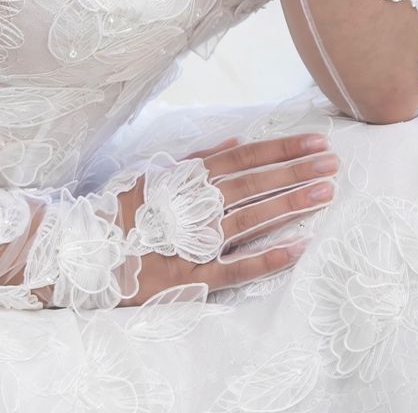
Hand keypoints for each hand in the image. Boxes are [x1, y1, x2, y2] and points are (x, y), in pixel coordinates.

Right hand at [109, 130, 335, 305]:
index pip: (245, 158)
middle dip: (296, 172)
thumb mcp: (151, 174)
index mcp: (188, 179)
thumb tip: (234, 142)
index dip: (282, 150)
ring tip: (325, 194)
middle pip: (255, 184)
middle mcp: (196, 205)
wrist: (83, 252)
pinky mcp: (192, 276)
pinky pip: (236, 267)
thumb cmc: (119, 212)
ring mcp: (196, 241)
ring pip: (252, 219)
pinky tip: (298, 248)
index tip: (316, 143)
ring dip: (290, 204)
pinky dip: (267, 258)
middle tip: (333, 164)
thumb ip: (194, 159)